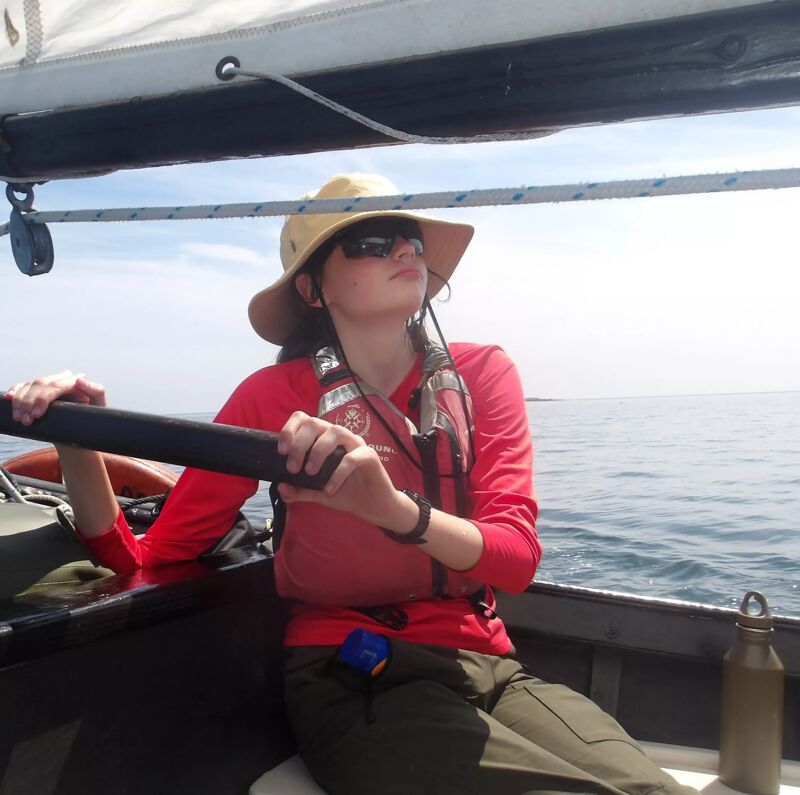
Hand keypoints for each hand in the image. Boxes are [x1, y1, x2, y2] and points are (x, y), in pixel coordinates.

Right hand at [5, 371, 105, 425]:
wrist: (80, 433)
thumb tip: (79, 379)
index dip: (42, 399)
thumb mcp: (99, 408)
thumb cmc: (92, 421)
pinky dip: (15, 393)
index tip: (35, 414)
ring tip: (19, 419)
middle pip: (39, 385)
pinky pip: (23, 387)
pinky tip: (9, 398)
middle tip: (25, 421)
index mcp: (76, 382)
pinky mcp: (39, 390)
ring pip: (29, 386)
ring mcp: (50, 384)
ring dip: (20, 402)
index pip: (55, 386)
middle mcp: (62, 379)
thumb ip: (95, 392)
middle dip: (28, 403)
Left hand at [276, 411, 408, 528]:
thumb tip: (280, 486)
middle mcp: (339, 436)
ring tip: (310, 472)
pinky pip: (352, 458)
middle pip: (316, 423)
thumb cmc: (345, 493)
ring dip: (318, 451)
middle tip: (293, 467)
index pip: (304, 419)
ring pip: (335, 432)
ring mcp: (355, 444)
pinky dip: (337, 473)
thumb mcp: (316, 493)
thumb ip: (299, 490)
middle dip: (300, 444)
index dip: (289, 430)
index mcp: (324, 439)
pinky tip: (329, 489)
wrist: (372, 507)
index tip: (281, 452)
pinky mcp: (370, 456)